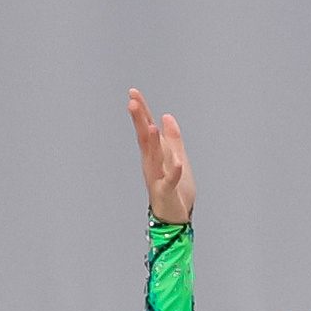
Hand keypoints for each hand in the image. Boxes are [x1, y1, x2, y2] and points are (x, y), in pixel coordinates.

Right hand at [127, 89, 194, 224]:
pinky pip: (171, 181)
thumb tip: (166, 116)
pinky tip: (178, 164)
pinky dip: (174, 172)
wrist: (175, 217)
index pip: (145, 129)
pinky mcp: (167, 192)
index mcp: (154, 155)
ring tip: (150, 126)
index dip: (141, 111)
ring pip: (154, 157)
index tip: (134, 93)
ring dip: (152, 142)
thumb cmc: (175, 189)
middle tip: (132, 102)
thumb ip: (172, 138)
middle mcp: (152, 164)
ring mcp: (158, 177)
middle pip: (145, 139)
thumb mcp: (177, 157)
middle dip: (139, 121)